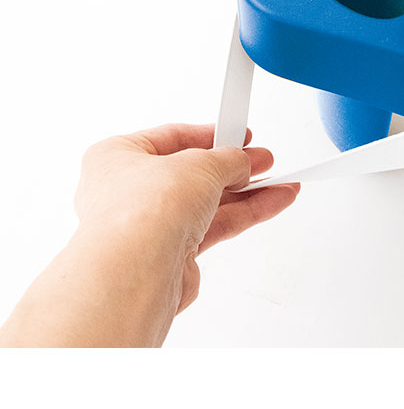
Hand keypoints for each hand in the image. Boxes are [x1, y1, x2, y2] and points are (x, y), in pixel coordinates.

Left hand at [76, 123, 298, 313]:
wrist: (135, 274)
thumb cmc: (141, 213)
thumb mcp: (199, 164)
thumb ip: (227, 159)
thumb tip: (240, 161)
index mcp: (117, 157)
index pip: (172, 137)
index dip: (211, 135)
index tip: (238, 134)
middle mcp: (128, 192)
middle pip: (194, 173)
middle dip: (235, 168)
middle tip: (263, 161)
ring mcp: (150, 226)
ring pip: (209, 203)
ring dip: (248, 193)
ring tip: (282, 185)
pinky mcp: (171, 255)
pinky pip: (215, 227)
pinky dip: (245, 215)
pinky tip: (271, 203)